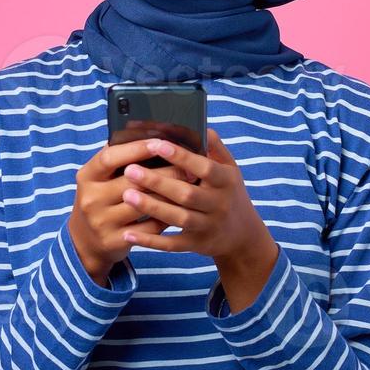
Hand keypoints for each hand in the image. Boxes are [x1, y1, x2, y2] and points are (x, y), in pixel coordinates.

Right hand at [67, 138, 176, 286]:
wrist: (85, 240)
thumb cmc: (100, 199)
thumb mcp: (98, 178)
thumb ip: (117, 159)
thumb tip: (147, 133)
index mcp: (87, 177)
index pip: (110, 158)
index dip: (135, 148)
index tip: (160, 142)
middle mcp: (91, 198)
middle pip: (133, 181)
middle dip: (165, 173)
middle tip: (189, 168)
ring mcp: (101, 221)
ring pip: (144, 205)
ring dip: (170, 195)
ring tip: (189, 187)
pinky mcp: (114, 240)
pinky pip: (148, 228)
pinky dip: (166, 218)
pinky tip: (179, 209)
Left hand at [117, 129, 276, 278]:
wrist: (243, 236)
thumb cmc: (228, 193)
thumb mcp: (230, 169)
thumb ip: (214, 148)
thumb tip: (199, 124)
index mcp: (226, 181)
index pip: (204, 167)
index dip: (181, 156)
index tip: (156, 144)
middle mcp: (219, 205)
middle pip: (187, 194)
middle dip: (158, 182)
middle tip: (130, 170)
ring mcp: (208, 227)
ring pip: (178, 218)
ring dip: (152, 207)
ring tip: (126, 195)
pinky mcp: (196, 245)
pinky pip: (172, 244)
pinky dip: (151, 241)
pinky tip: (129, 234)